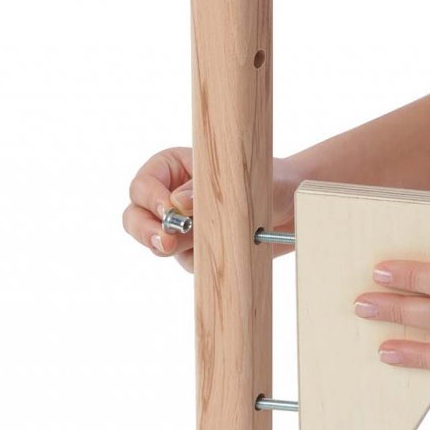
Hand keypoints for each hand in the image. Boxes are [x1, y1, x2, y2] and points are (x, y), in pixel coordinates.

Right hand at [122, 147, 301, 271]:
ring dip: (177, 248)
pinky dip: (200, 262)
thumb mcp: (240, 179)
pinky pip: (186, 263)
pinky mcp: (196, 250)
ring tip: (206, 243)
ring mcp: (181, 226)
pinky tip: (225, 251)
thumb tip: (177, 205)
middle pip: (135, 217)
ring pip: (158, 244)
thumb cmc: (268, 180)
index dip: (151, 200)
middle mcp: (170, 196)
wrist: (294, 206)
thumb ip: (205, 191)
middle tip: (166, 243)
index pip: (143, 185)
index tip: (168, 212)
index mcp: (172, 167)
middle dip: (147, 232)